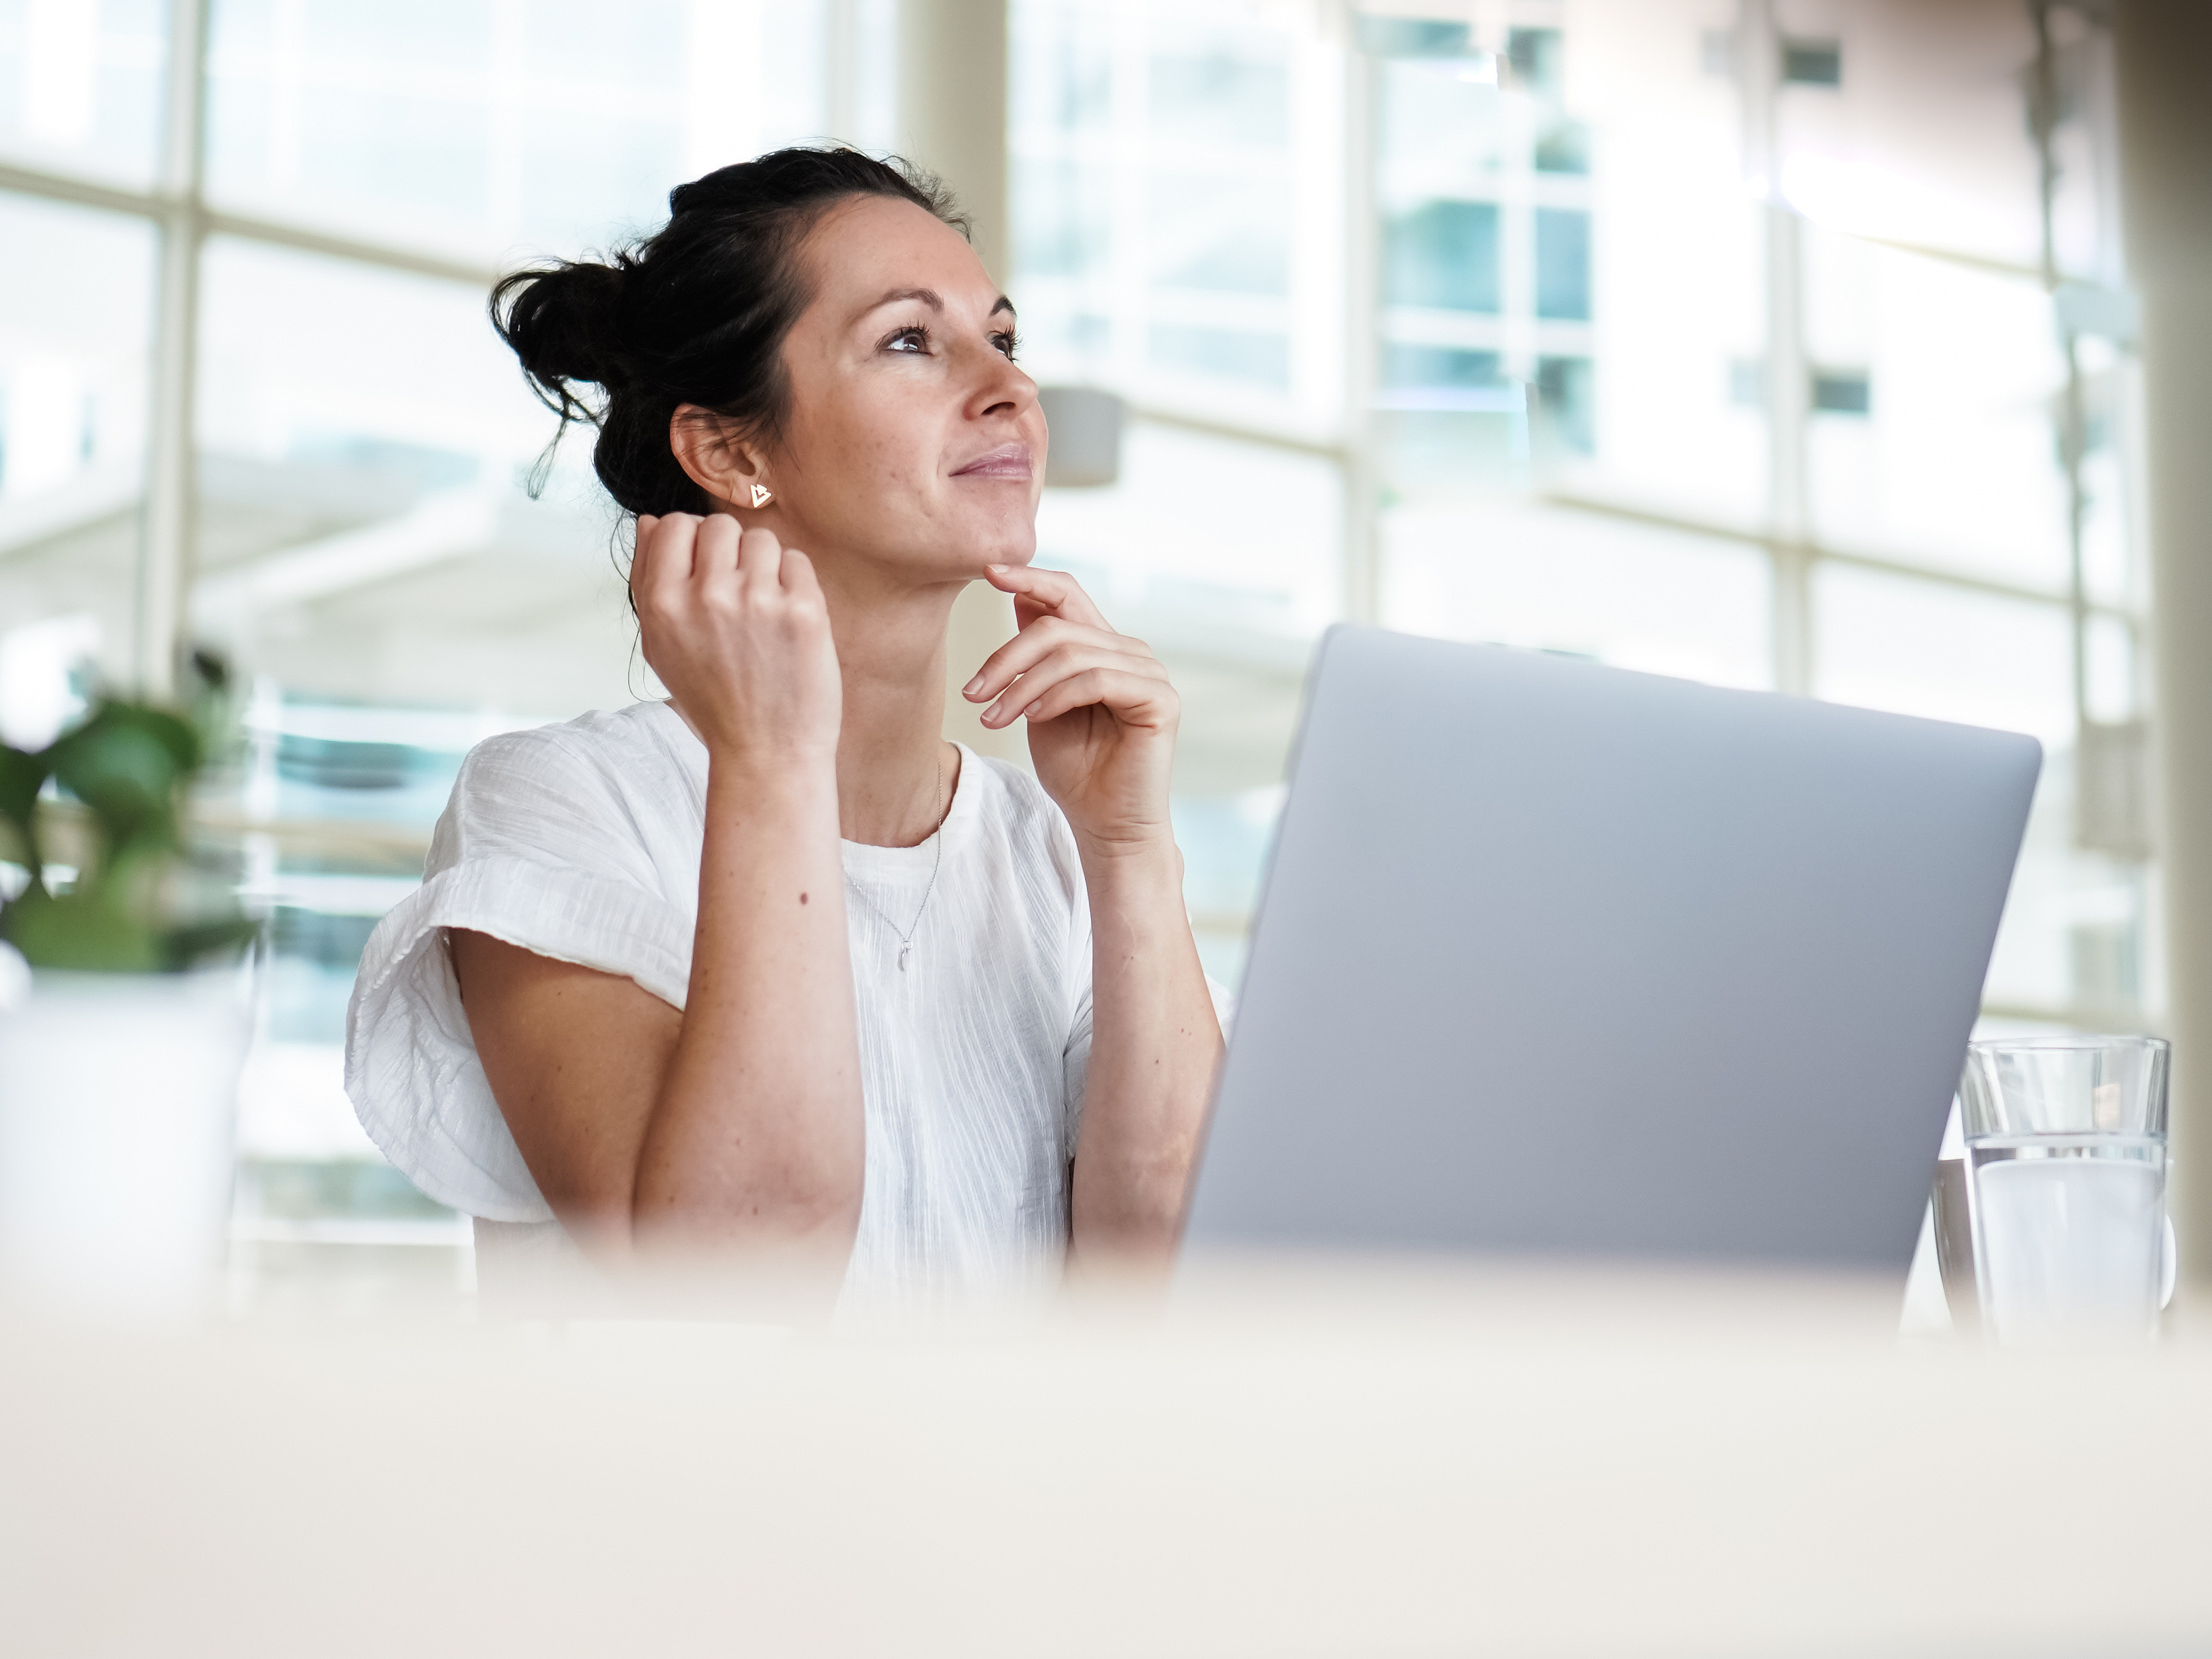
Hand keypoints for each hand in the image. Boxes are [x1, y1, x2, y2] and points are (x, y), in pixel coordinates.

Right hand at [632, 514, 840, 766]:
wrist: (767, 752)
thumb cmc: (713, 700)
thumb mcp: (660, 647)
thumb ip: (648, 579)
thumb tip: (651, 521)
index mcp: (663, 604)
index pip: (674, 524)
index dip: (691, 541)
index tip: (705, 569)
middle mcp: (707, 596)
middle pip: (720, 525)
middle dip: (730, 552)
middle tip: (738, 594)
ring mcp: (758, 601)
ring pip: (761, 539)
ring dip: (764, 566)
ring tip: (763, 610)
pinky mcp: (803, 611)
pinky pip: (797, 562)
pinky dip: (794, 584)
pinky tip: (787, 620)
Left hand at [963, 565, 1177, 853]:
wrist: (1104, 824)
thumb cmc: (1074, 769)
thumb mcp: (1038, 703)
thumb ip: (1035, 655)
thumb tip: (1017, 596)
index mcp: (1103, 646)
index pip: (1068, 593)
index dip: (1029, 577)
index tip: (987, 572)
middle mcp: (1130, 651)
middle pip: (1059, 625)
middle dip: (1006, 657)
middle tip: (972, 692)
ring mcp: (1149, 672)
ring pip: (1072, 652)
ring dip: (1023, 684)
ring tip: (994, 717)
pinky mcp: (1159, 698)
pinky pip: (1097, 678)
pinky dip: (1057, 696)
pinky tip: (1033, 717)